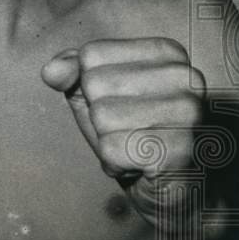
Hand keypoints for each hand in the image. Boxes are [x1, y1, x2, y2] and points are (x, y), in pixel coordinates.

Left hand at [42, 38, 204, 220]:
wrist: (167, 187)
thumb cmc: (130, 133)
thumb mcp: (93, 95)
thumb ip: (70, 73)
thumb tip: (51, 70)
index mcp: (166, 52)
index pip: (92, 54)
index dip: (90, 86)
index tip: (120, 103)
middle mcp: (184, 75)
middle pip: (95, 84)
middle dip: (99, 117)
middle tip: (127, 130)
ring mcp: (187, 111)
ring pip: (103, 117)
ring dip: (107, 141)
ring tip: (134, 147)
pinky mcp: (180, 148)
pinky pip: (112, 149)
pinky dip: (115, 163)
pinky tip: (139, 165)